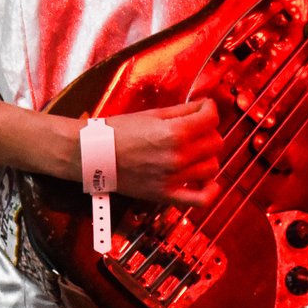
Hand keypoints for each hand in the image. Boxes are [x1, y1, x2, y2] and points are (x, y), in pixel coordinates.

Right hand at [104, 99, 222, 205]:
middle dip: (207, 131)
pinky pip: (201, 199)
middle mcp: (177, 157)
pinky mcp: (166, 194)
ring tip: (194, 151)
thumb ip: (182, 111)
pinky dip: (210, 191)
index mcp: (174, 133)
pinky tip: (208, 182)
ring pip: (212, 166)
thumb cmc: (117, 132)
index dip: (209, 109)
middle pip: (215, 142)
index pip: (211, 119)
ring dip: (207, 156)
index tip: (204, 108)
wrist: (93, 154)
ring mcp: (173, 178)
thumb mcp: (152, 114)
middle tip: (195, 128)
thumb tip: (203, 107)